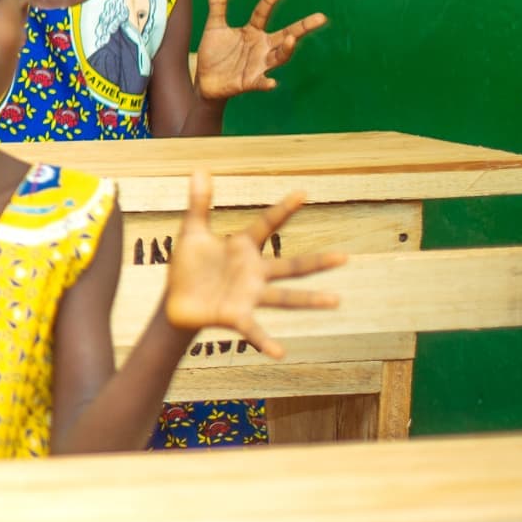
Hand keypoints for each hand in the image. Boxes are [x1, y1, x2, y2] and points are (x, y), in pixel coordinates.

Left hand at [160, 172, 344, 356]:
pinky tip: (280, 352)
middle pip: (290, 265)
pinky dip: (265, 341)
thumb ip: (199, 203)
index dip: (283, 209)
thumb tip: (200, 168)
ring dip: (309, 300)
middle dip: (317, 262)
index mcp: (243, 248)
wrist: (175, 302)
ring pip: (284, 297)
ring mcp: (248, 295)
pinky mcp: (235, 316)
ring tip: (336, 300)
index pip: (266, 224)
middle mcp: (253, 273)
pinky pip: (254, 330)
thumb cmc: (188, 267)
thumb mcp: (192, 232)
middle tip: (345, 257)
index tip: (304, 192)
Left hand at [192, 0, 327, 102]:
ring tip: (292, 39)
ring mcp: (258, 65)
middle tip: (321, 17)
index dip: (269, 1)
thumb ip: (218, 5)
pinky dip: (267, 83)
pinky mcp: (250, 82)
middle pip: (286, 35)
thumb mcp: (215, 27)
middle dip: (303, 27)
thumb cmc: (214, 53)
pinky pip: (261, 82)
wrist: (205, 81)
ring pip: (279, 57)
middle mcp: (262, 47)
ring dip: (287, 49)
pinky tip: (271, 82)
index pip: (263, 13)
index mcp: (253, 31)